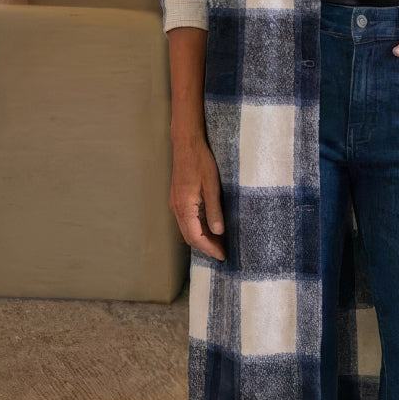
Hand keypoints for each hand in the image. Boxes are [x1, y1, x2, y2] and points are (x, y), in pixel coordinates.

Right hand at [170, 135, 226, 260]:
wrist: (186, 143)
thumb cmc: (200, 161)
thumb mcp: (212, 186)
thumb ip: (214, 210)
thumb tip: (219, 232)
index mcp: (184, 207)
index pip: (196, 237)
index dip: (209, 248)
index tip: (223, 256)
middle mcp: (176, 208)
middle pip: (189, 236)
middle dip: (205, 247)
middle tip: (223, 252)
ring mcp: (175, 203)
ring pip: (187, 229)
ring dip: (201, 239)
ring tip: (219, 243)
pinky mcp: (178, 198)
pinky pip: (186, 220)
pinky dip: (198, 228)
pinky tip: (210, 228)